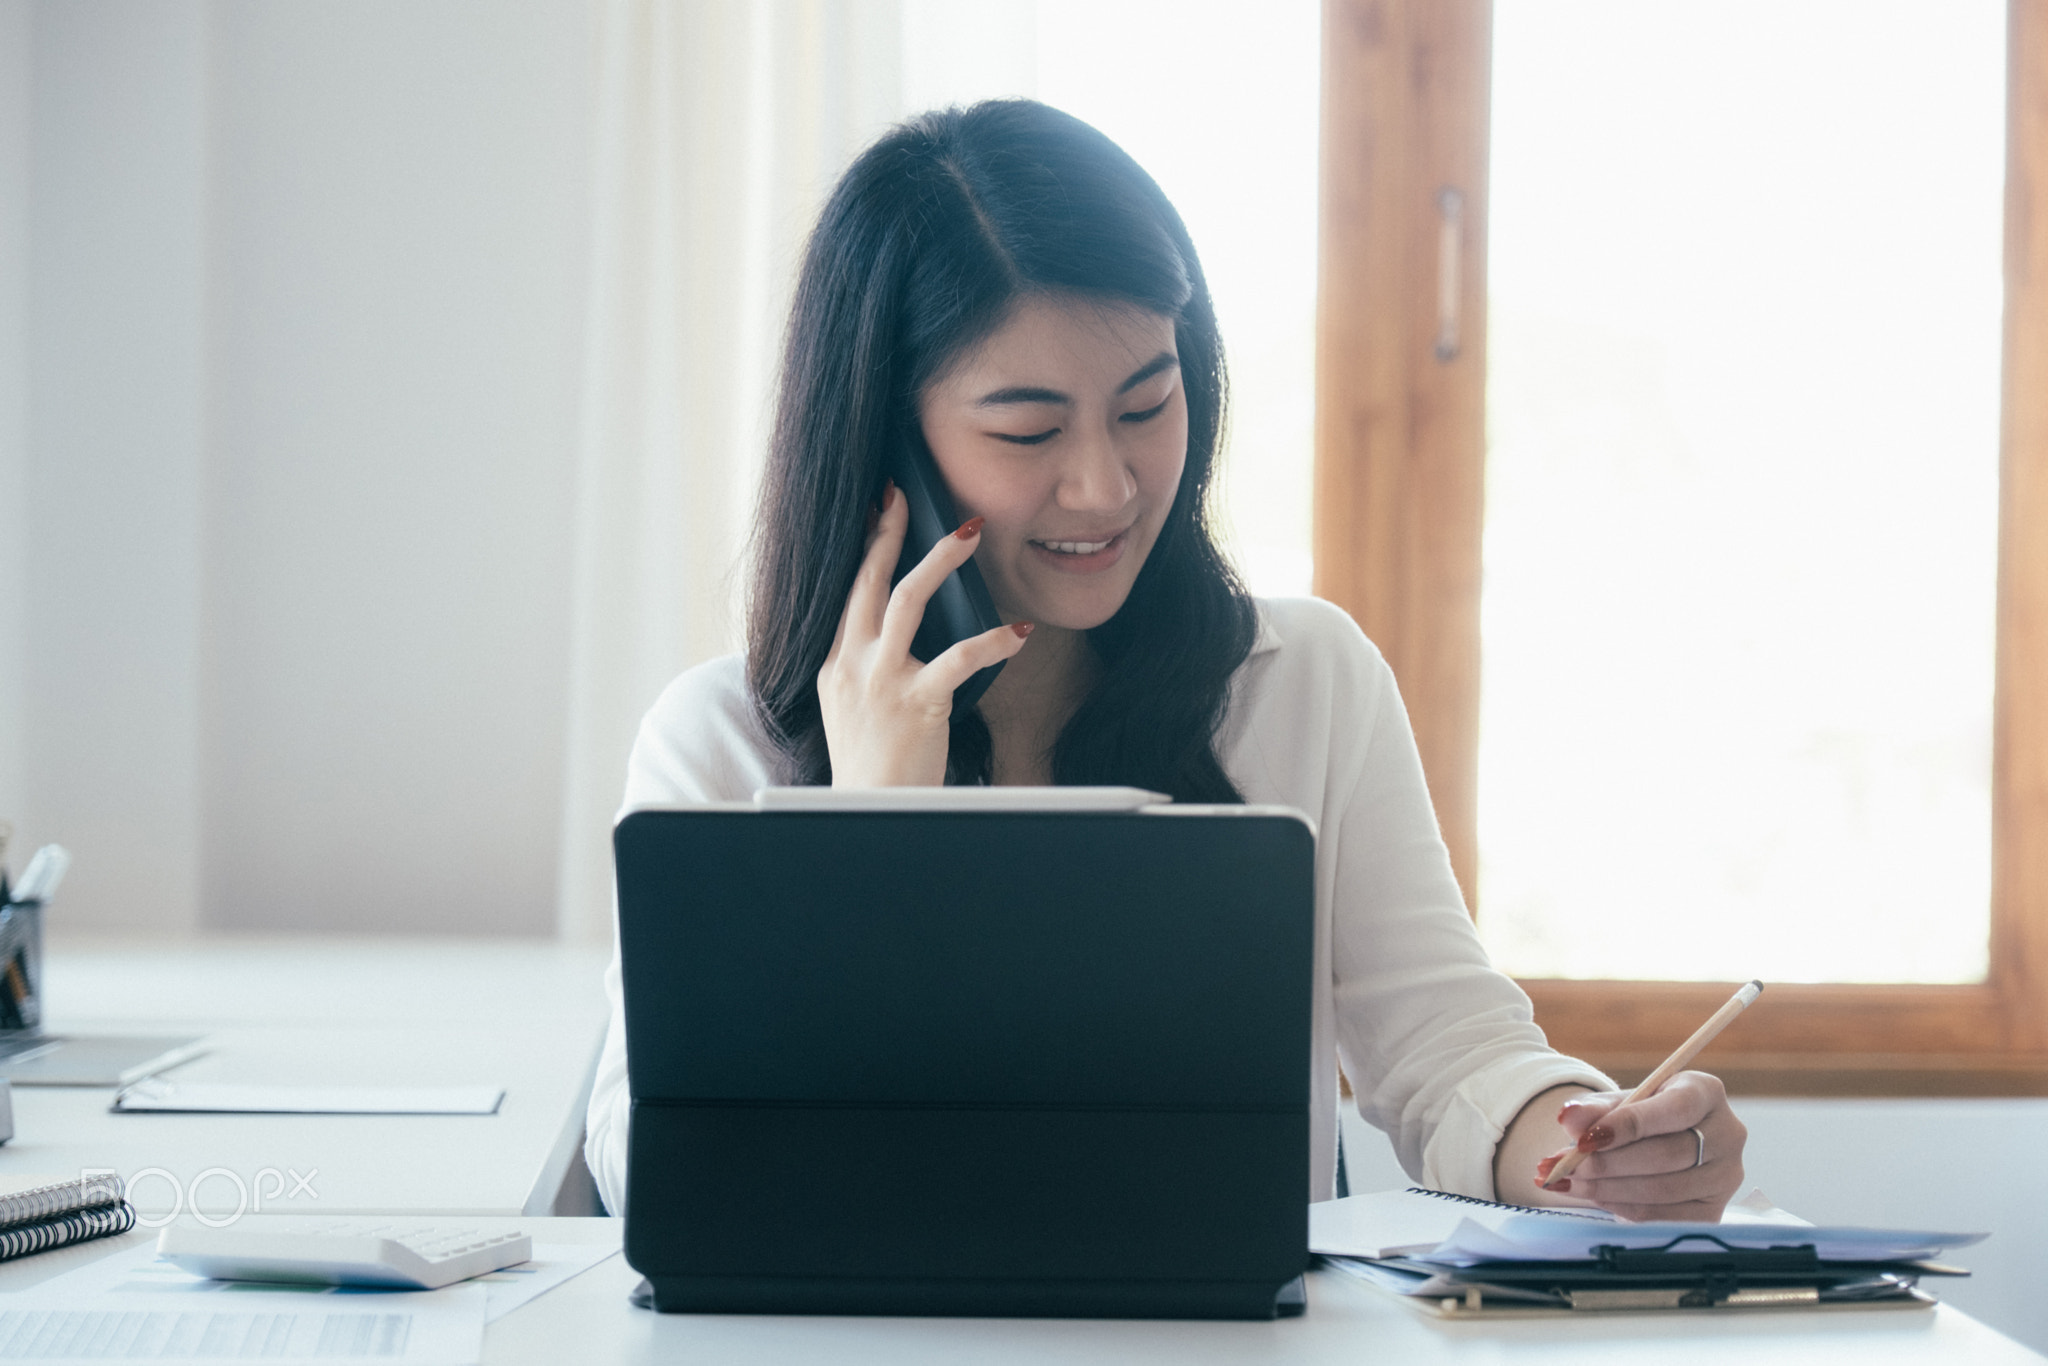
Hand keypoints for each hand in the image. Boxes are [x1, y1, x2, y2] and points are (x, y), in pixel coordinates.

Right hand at [818, 482, 1031, 785]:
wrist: (869, 812)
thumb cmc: (873, 770)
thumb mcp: (853, 711)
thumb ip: (869, 671)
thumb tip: (903, 639)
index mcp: (837, 664)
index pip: (851, 593)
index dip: (866, 549)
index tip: (876, 510)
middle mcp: (852, 664)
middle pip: (869, 582)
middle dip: (887, 533)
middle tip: (904, 495)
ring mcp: (880, 681)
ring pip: (907, 601)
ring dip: (940, 561)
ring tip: (969, 533)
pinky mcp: (915, 703)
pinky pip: (959, 659)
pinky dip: (994, 643)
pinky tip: (1021, 634)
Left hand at [1536, 1071, 1746, 1221]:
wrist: (1658, 1142)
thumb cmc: (1639, 1116)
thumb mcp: (1617, 1103)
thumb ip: (1594, 1109)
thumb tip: (1568, 1118)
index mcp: (1706, 1093)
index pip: (1675, 1109)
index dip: (1629, 1124)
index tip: (1585, 1139)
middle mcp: (1727, 1134)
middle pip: (1667, 1155)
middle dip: (1609, 1163)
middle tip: (1566, 1165)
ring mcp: (1725, 1177)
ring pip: (1663, 1190)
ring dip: (1608, 1188)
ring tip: (1568, 1181)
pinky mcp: (1714, 1210)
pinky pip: (1663, 1216)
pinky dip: (1621, 1207)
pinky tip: (1592, 1195)